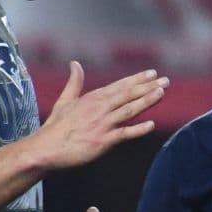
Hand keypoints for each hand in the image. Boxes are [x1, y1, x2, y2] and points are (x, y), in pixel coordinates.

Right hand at [35, 62, 168, 169]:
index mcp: (92, 98)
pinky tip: (151, 125)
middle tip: (165, 80)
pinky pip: (124, 134)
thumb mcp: (64, 100)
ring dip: (146, 101)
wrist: (46, 148)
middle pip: (128, 95)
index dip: (137, 79)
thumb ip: (74, 82)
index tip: (152, 74)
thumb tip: (74, 63)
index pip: (119, 86)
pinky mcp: (102, 141)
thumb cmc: (55, 127)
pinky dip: (137, 129)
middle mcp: (99, 108)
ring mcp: (102, 124)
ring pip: (129, 110)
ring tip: (161, 93)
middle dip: (148, 87)